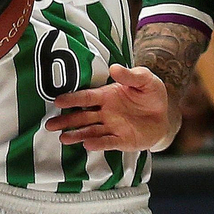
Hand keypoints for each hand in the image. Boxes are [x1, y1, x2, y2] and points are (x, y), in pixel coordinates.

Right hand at [45, 65, 170, 151]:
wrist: (165, 114)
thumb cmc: (151, 93)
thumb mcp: (144, 79)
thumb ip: (129, 75)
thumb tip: (114, 68)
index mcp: (107, 95)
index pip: (86, 97)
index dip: (72, 99)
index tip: (56, 100)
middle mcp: (106, 112)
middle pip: (82, 117)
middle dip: (66, 120)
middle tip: (49, 125)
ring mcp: (113, 127)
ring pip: (90, 131)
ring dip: (76, 135)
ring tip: (62, 139)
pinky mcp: (123, 141)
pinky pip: (108, 142)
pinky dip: (97, 144)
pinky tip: (86, 145)